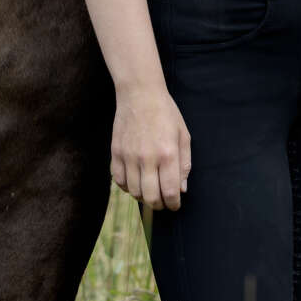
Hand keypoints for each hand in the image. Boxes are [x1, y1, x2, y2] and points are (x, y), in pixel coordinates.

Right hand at [111, 85, 191, 210]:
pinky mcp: (116, 153)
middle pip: (151, 197)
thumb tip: (182, 189)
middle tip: (163, 203)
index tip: (175, 205)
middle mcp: (147, 158)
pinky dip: (126, 187)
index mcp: (168, 153)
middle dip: (159, 206)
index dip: (173, 204)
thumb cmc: (166, 113)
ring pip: (133, 192)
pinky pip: (118, 181)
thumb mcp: (183, 134)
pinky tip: (135, 182)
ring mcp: (129, 156)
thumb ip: (184, 163)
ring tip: (150, 192)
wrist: (140, 94)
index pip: (169, 191)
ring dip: (143, 197)